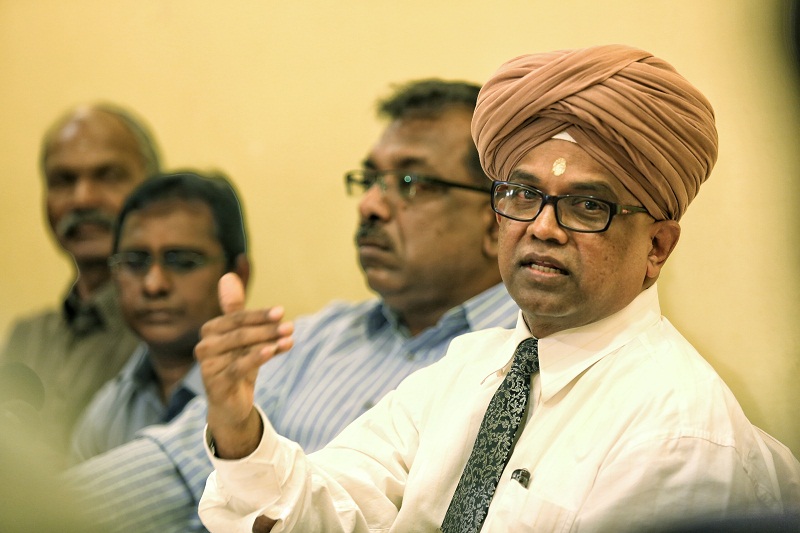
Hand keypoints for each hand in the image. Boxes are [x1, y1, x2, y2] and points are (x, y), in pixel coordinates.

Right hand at [196, 273, 293, 457]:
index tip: (282, 311)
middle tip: (290, 326)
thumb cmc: (237, 364)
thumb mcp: (241, 337)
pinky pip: (238, 367)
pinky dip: (258, 357)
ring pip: (240, 347)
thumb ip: (236, 309)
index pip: (236, 318)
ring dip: (267, 340)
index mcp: (210, 331)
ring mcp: (207, 366)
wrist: (231, 404)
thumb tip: (228, 276)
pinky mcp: (215, 383)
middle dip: (266, 327)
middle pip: (239, 331)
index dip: (259, 314)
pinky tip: (274, 350)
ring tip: (288, 337)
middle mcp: (204, 346)